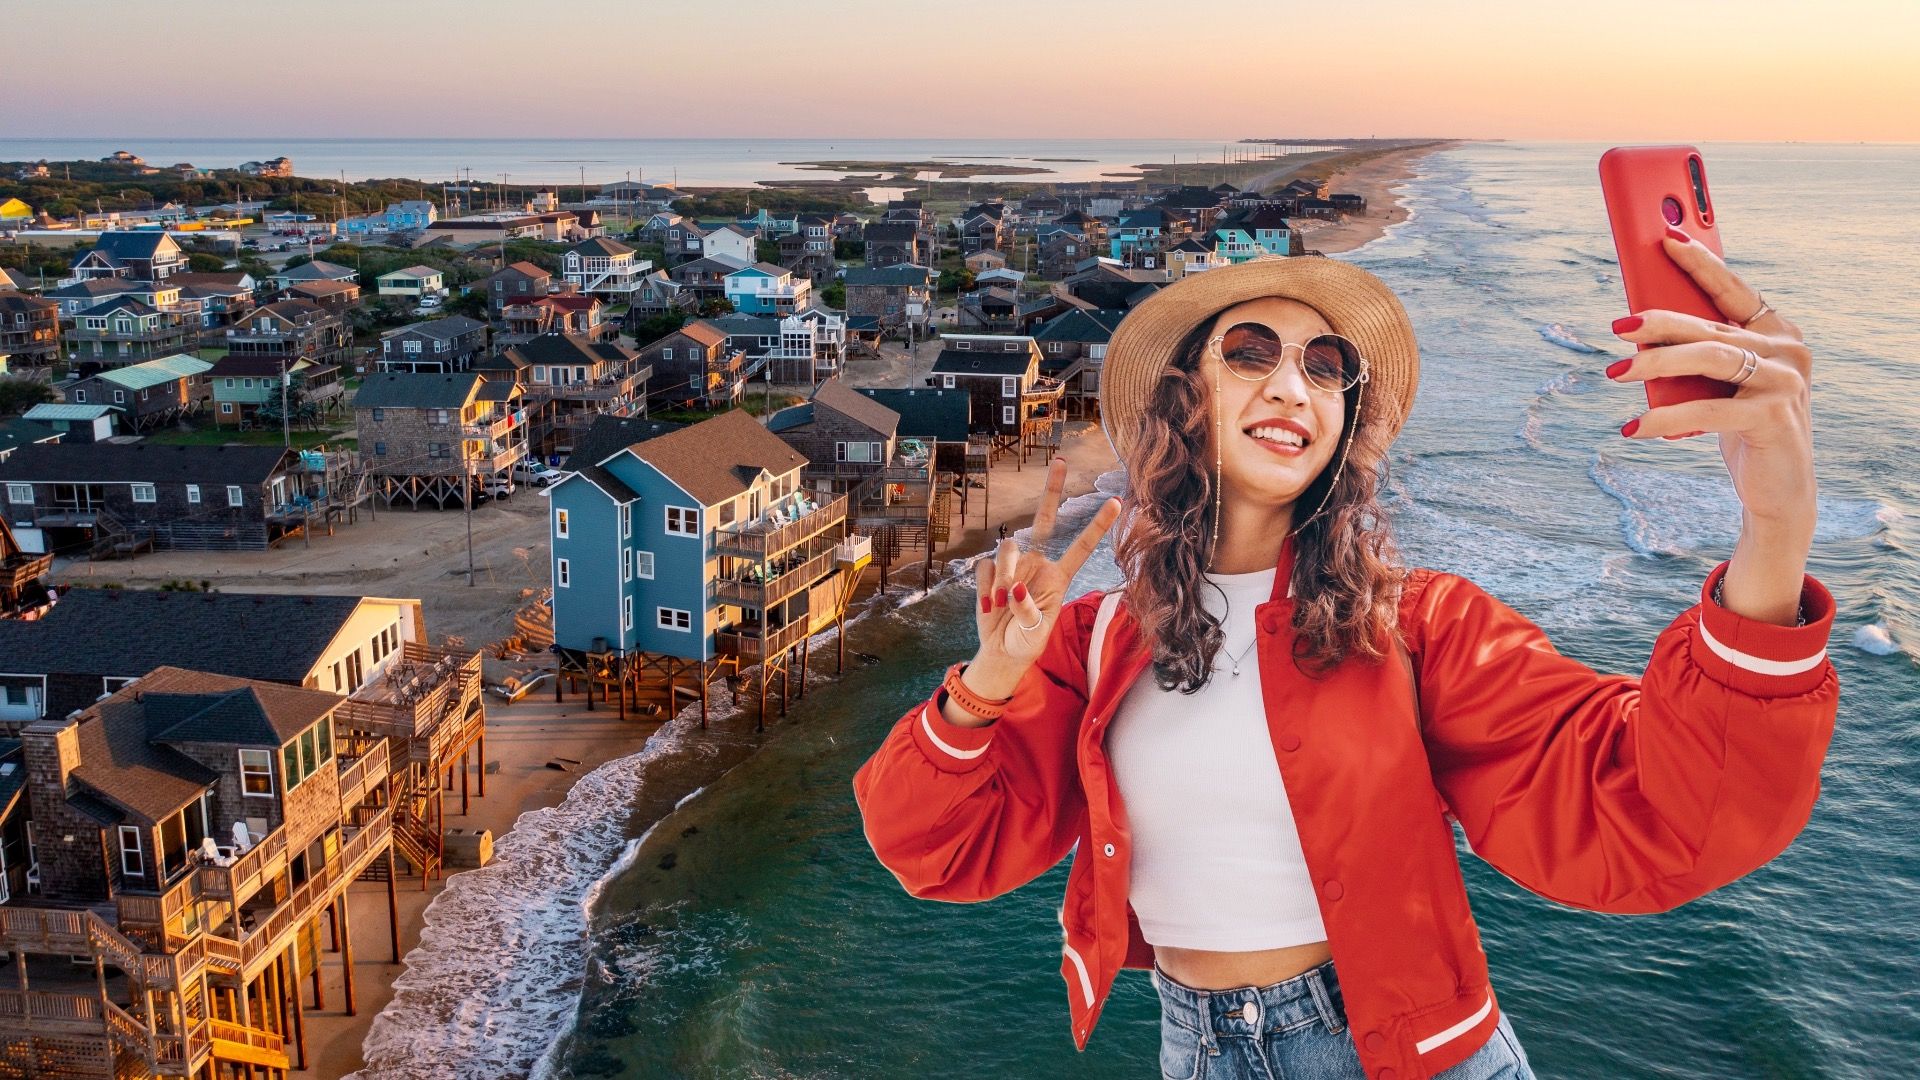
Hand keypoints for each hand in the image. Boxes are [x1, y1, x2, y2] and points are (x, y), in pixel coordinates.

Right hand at [967, 457, 1120, 697]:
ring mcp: (1014, 565)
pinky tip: (989, 605)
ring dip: (1005, 574)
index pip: (1080, 546)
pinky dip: (986, 588)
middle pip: (1045, 520)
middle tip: (1061, 461)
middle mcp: (1038, 563)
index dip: (1098, 525)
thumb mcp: (1034, 632)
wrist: (1000, 651)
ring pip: (1007, 548)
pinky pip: (986, 568)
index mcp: (1059, 576)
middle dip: (1052, 490)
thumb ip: (1028, 610)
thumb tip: (1016, 588)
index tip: (1116, 502)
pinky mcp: (991, 572)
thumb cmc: (1026, 642)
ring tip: (1001, 603)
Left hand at [1607, 226, 1816, 531]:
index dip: (1701, 262)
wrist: (1779, 488)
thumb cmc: (1742, 427)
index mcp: (1775, 331)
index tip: (1666, 238)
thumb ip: (1701, 353)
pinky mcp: (1773, 417)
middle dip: (1659, 322)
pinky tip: (1634, 426)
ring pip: (1709, 358)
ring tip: (1615, 372)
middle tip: (1617, 327)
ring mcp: (1785, 382)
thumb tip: (1640, 330)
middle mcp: (1787, 349)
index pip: (1732, 288)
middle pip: (1710, 326)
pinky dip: (1665, 417)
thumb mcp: (1721, 385)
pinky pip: (1708, 410)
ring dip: (1656, 364)